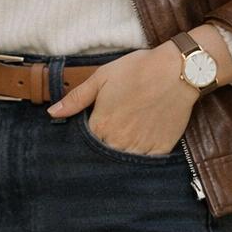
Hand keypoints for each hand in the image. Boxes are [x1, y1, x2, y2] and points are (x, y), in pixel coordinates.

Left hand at [46, 42, 199, 155]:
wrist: (178, 70)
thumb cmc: (137, 69)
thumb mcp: (102, 77)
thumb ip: (76, 98)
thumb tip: (53, 113)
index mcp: (101, 125)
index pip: (85, 144)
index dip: (87, 139)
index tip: (92, 131)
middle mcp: (119, 141)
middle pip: (103, 156)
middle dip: (102, 149)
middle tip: (110, 134)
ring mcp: (140, 147)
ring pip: (124, 162)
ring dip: (120, 155)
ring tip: (124, 140)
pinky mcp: (161, 149)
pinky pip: (146, 162)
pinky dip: (141, 157)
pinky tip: (141, 144)